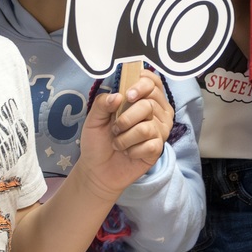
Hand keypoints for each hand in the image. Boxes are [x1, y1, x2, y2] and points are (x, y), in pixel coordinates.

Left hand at [79, 72, 173, 195]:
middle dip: (126, 117)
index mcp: (141, 99)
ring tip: (118, 143)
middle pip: (149, 104)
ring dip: (125, 137)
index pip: (153, 82)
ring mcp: (158, 130)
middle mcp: (155, 112)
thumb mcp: (93, 119)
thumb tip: (118, 96)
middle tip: (115, 127)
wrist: (97, 169)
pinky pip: (149, 145)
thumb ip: (102, 103)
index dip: (143, 85)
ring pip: (146, 127)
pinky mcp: (157, 149)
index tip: (128, 95)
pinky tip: (128, 153)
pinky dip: (132, 150)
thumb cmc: (98, 141)